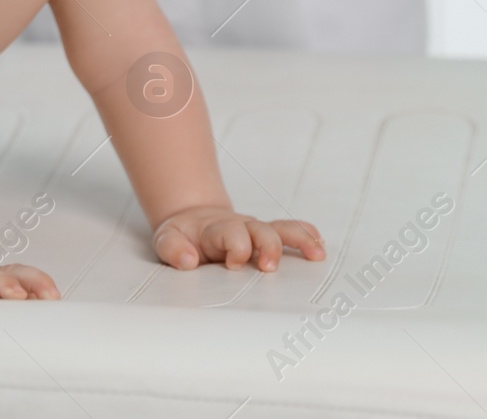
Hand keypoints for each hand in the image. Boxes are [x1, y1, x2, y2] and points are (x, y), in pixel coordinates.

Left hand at [153, 206, 324, 271]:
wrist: (192, 220)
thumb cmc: (182, 237)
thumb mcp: (167, 240)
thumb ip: (173, 249)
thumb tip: (187, 260)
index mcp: (217, 230)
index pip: (231, 234)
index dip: (236, 248)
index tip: (234, 264)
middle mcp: (241, 227)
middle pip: (261, 231)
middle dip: (269, 247)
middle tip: (270, 267)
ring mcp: (256, 231)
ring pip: (281, 230)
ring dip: (299, 240)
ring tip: (316, 254)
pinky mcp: (267, 236)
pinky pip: (290, 231)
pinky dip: (306, 235)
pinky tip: (320, 247)